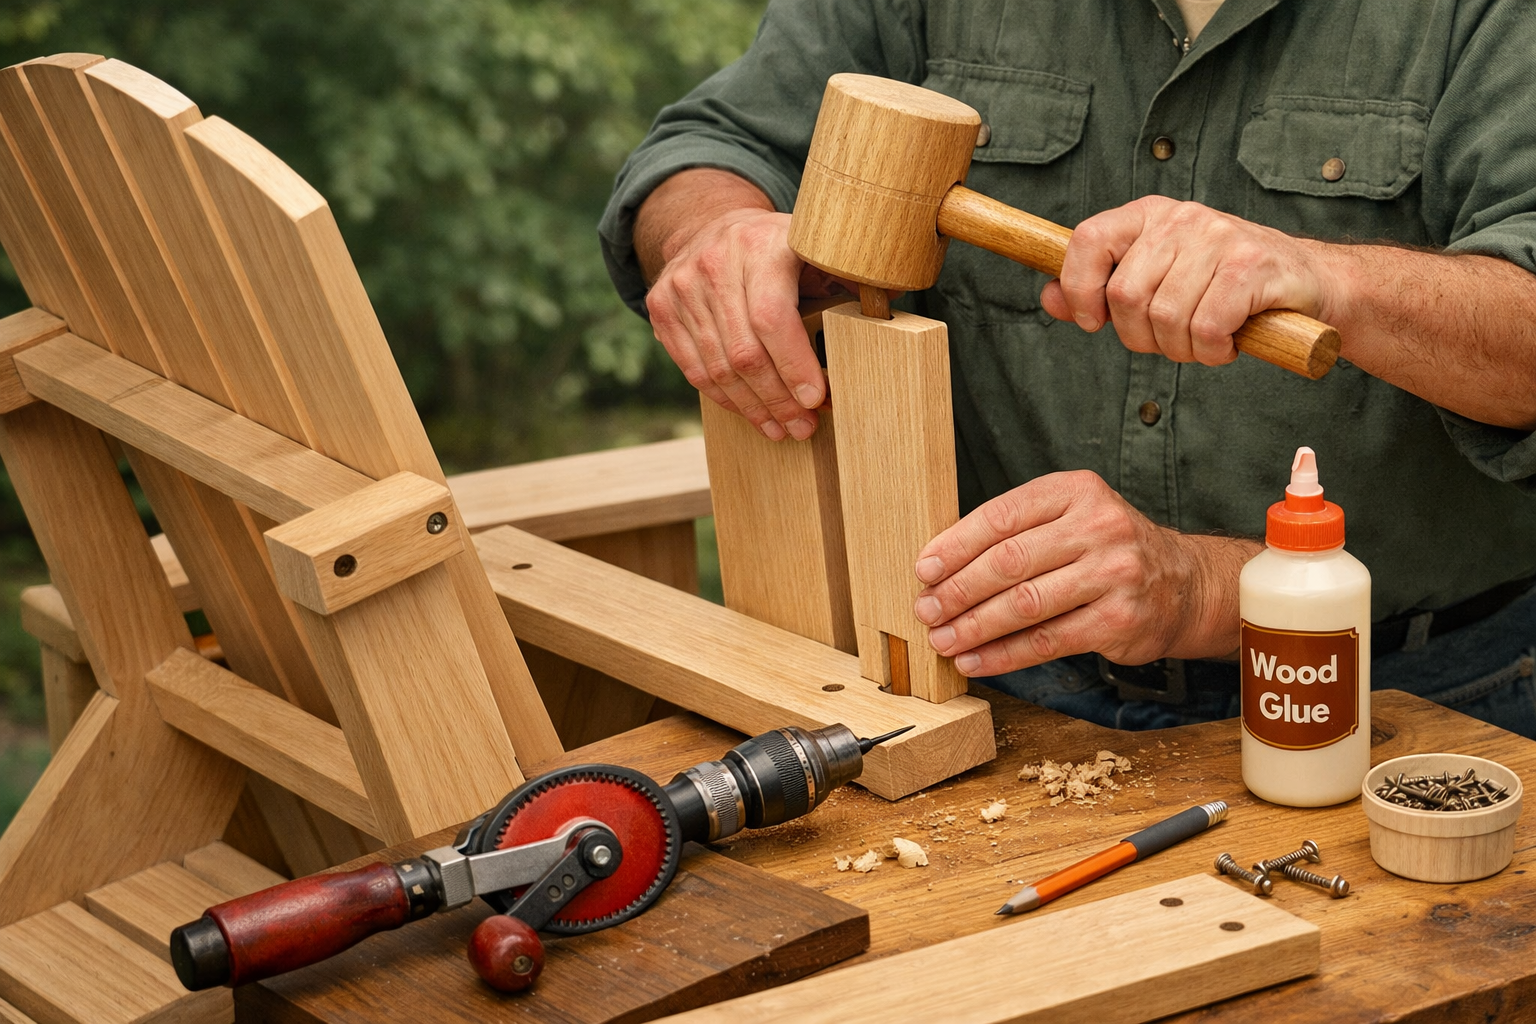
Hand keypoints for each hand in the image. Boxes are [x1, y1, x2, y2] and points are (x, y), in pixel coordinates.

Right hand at [639, 169, 853, 440]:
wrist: (712, 224)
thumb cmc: (782, 248)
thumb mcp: (819, 247)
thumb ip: (853, 273)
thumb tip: (890, 299)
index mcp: (762, 243)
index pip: (772, 318)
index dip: (795, 366)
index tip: (818, 400)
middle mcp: (714, 260)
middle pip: (744, 352)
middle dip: (778, 399)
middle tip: (803, 427)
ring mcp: (681, 284)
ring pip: (717, 367)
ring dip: (753, 408)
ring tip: (781, 429)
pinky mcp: (660, 306)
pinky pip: (693, 368)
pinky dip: (725, 398)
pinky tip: (752, 413)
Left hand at [911, 471, 1259, 675]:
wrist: (1182, 583)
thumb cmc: (1106, 549)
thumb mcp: (1070, 516)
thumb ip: (1015, 531)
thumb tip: (941, 565)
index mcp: (1075, 491)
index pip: (1002, 516)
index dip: (955, 545)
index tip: (924, 569)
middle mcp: (1099, 527)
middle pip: (1009, 561)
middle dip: (958, 590)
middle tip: (926, 609)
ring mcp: (1113, 574)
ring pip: (1025, 604)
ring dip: (974, 627)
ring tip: (942, 640)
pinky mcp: (1119, 620)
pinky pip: (1047, 641)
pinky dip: (1004, 655)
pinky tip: (976, 661)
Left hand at [1041, 196, 1333, 365]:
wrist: (1310, 283)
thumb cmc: (1224, 287)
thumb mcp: (1157, 281)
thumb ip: (1099, 291)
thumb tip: (1048, 298)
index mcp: (1149, 216)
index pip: (1087, 240)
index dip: (1078, 289)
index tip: (1093, 323)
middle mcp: (1182, 218)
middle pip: (1125, 296)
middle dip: (1142, 338)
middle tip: (1173, 340)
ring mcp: (1218, 238)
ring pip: (1165, 318)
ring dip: (1183, 349)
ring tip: (1207, 339)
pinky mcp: (1251, 266)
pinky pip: (1206, 328)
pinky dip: (1213, 351)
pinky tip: (1229, 342)